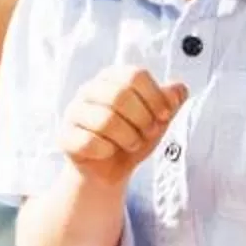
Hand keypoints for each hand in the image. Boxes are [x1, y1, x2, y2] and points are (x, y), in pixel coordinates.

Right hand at [59, 67, 184, 183]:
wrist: (109, 170)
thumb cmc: (132, 137)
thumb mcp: (157, 119)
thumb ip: (170, 103)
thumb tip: (180, 89)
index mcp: (112, 78)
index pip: (135, 75)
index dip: (156, 97)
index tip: (164, 116)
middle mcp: (89, 89)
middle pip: (121, 94)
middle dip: (143, 119)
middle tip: (148, 132)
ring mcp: (74, 112)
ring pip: (106, 120)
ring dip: (128, 138)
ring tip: (132, 144)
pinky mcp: (65, 136)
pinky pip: (89, 142)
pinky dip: (107, 151)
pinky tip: (109, 152)